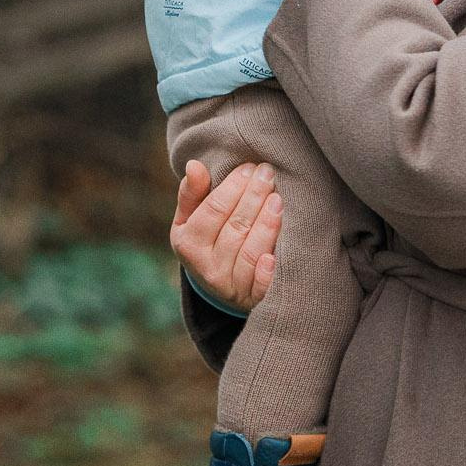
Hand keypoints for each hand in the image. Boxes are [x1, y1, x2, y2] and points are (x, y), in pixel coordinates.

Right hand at [170, 158, 281, 313]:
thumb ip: (191, 193)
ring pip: (250, 252)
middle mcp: (206, 267)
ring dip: (266, 225)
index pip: (213, 210)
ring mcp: (228, 286)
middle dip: (253, 197)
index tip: (249, 168)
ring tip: (278, 199)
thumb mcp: (189, 219)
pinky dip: (266, 273)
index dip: (232, 187)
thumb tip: (194, 165)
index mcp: (188, 243)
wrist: (216, 287)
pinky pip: (259, 287)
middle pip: (235, 227)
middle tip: (268, 173)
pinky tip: (274, 256)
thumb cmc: (205, 241)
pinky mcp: (250, 300)